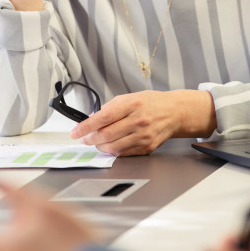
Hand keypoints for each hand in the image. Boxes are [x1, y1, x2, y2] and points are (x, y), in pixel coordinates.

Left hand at [70, 89, 215, 155]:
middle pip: (106, 135)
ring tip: (97, 141)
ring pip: (113, 147)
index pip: (103, 117)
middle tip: (83, 138)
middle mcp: (139, 120)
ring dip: (100, 146)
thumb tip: (90, 119)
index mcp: (132, 104)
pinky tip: (111, 144)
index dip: (85, 126)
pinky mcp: (147, 147)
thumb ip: (109, 108)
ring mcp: (144, 135)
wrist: (175, 112)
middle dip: (90, 139)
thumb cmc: (151, 103)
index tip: (75, 132)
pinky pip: (124, 153)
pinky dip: (113, 150)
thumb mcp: (129, 98)